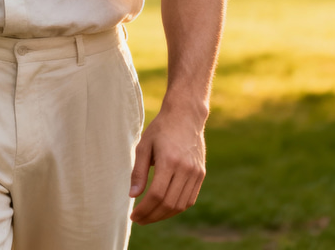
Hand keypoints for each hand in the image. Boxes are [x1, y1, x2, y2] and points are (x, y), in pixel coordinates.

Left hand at [129, 106, 206, 224]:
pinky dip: (176, 208)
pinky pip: (189, 199)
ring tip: (149, 215)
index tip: (133, 215)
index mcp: (169, 160)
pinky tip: (164, 207)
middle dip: (152, 216)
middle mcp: (185, 168)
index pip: (156, 194)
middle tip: (139, 219)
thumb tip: (133, 195)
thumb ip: (138, 171)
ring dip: (164, 215)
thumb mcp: (144, 145)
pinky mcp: (201, 174)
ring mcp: (196, 172)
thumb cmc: (161, 129)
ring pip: (180, 205)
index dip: (144, 209)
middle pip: (168, 203)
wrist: (186, 115)